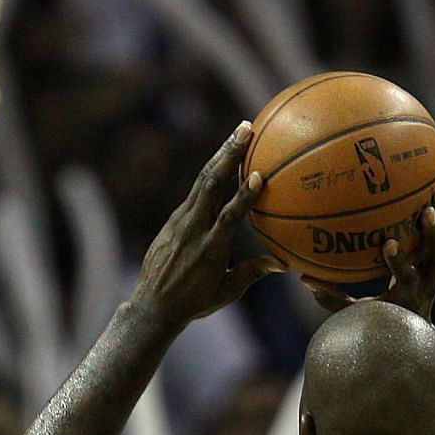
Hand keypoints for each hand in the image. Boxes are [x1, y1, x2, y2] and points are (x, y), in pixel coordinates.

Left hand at [132, 123, 284, 327]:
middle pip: (211, 185)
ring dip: (221, 154)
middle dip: (229, 155)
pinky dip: (210, 171)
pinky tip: (222, 157)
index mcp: (210, 250)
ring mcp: (180, 222)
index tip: (259, 175)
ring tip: (239, 131)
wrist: (152, 305)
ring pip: (202, 181)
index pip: (228, 217)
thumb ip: (250, 273)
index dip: (243, 196)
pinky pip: (194, 190)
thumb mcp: (225, 293)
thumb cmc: (193, 303)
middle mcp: (193, 230)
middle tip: (247, 129)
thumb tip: (282, 263)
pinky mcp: (173, 220)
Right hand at [302, 186, 434, 321]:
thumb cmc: (378, 320)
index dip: (400, 261)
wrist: (413, 331)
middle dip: (433, 236)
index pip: (406, 278)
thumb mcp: (353, 315)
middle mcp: (428, 283)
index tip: (388, 243)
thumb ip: (331, 299)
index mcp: (407, 296)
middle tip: (426, 211)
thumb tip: (304, 278)